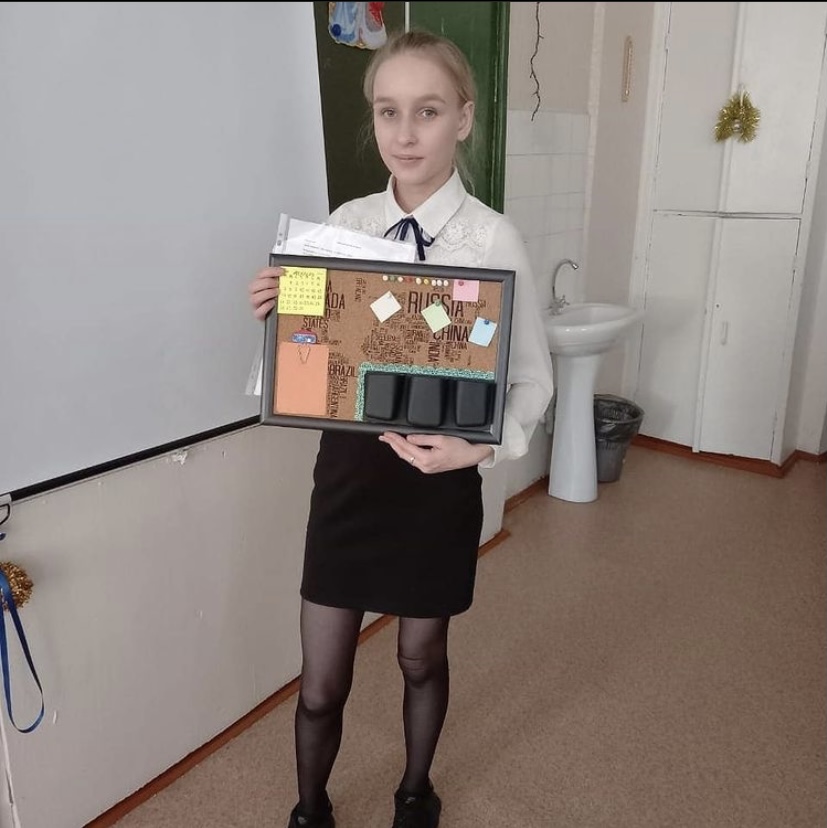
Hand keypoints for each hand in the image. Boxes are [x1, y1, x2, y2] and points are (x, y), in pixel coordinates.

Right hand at [248, 266, 281, 319]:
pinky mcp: (258, 315)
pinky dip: (266, 306)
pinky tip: (273, 303)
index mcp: (259, 284)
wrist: (277, 315)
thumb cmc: (278, 299)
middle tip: (278, 284)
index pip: (261, 274)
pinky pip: (258, 311)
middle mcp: (255, 294)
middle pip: (253, 286)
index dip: (271, 271)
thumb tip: (289, 274)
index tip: (282, 271)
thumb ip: (280, 281)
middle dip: (267, 283)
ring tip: (277, 292)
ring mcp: (255, 305)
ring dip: (267, 293)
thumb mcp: (279, 287)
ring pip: (254, 298)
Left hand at [379, 431, 493, 472]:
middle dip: (393, 444)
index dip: (395, 439)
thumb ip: (423, 438)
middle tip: (383, 436)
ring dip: (398, 448)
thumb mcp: (441, 439)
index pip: (406, 447)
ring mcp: (427, 468)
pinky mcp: (430, 467)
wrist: (471, 456)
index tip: (387, 433)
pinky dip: (406, 452)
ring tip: (390, 441)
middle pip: (404, 453)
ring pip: (408, 457)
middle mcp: (424, 466)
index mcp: (426, 459)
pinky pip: (414, 459)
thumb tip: (409, 438)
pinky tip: (402, 447)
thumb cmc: (460, 447)